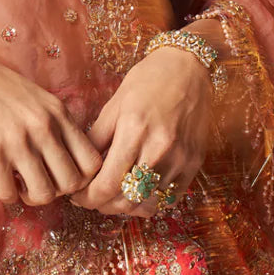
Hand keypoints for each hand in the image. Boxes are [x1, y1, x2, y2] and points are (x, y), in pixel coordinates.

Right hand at [0, 29, 103, 206]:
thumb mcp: (36, 97)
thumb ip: (55, 122)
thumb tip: (67, 156)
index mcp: (58, 113)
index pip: (92, 161)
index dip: (81, 178)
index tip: (62, 176)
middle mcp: (44, 127)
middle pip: (71, 183)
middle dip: (57, 191)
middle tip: (39, 182)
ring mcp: (18, 140)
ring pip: (44, 194)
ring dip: (31, 196)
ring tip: (19, 184)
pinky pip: (9, 193)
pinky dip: (6, 195)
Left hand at [67, 46, 212, 217]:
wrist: (188, 68)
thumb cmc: (147, 81)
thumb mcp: (114, 105)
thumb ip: (97, 139)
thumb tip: (81, 170)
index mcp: (133, 131)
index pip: (106, 186)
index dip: (87, 198)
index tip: (79, 195)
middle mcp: (159, 149)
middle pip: (125, 201)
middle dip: (103, 205)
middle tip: (93, 197)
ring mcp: (180, 159)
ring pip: (148, 205)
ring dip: (127, 206)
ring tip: (115, 195)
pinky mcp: (194, 163)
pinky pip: (169, 199)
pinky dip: (151, 201)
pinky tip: (140, 189)